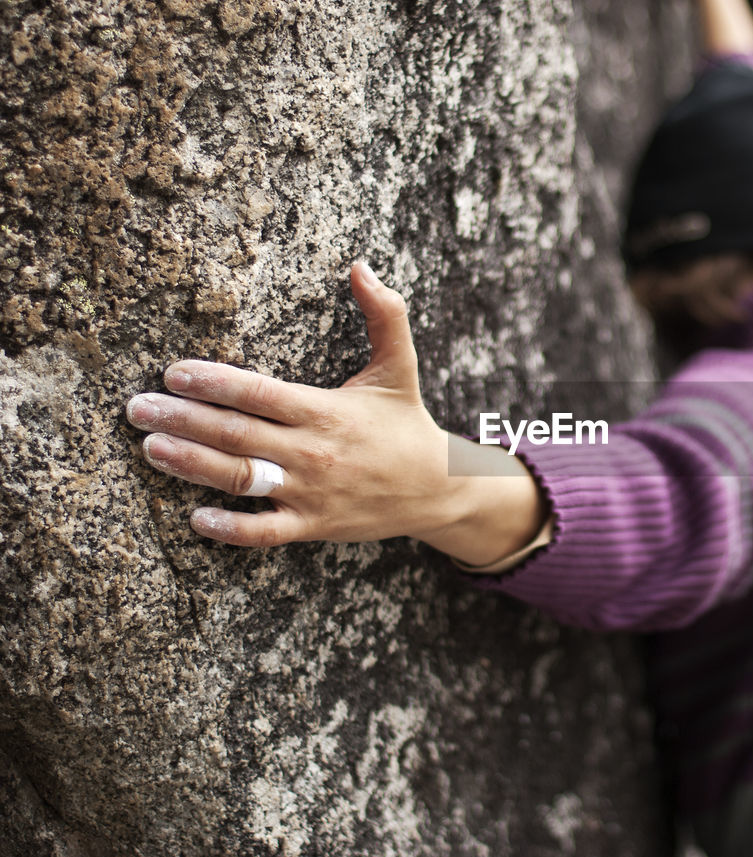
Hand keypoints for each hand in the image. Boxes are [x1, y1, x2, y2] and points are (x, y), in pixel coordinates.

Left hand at [126, 263, 458, 547]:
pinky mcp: (315, 526)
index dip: (214, 383)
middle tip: (137, 408)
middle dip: (184, 420)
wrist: (440, 489)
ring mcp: (313, 493)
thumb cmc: (408, 425)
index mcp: (327, 411)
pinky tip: (197, 517)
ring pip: (242, 479)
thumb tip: (362, 266)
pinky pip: (266, 532)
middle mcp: (315, 452)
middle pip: (238, 434)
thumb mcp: (399, 366)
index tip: (173, 373)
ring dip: (193, 465)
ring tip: (152, 448)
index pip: (260, 393)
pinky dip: (232, 529)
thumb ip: (384, 314)